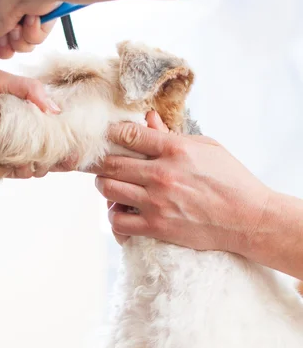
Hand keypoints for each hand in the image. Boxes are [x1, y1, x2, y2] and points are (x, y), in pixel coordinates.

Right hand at [0, 0, 58, 58]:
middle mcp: (5, 15)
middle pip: (4, 49)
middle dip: (3, 47)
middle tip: (3, 35)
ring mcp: (22, 18)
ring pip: (20, 47)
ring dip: (17, 40)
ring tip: (17, 25)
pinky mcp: (40, 21)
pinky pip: (35, 40)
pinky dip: (31, 32)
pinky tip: (30, 19)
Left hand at [0, 69, 59, 176]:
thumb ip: (28, 89)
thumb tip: (55, 110)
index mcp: (19, 109)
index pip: (49, 119)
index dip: (64, 126)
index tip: (75, 133)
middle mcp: (18, 131)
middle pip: (49, 144)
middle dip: (60, 151)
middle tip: (67, 154)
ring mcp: (11, 150)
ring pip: (38, 161)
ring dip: (43, 162)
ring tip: (38, 158)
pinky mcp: (1, 166)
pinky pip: (20, 172)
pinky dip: (24, 170)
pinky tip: (21, 165)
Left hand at [91, 112, 271, 257]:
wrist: (247, 219)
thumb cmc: (231, 180)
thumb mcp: (207, 148)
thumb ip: (173, 135)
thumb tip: (148, 120)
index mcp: (175, 149)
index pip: (129, 134)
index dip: (111, 134)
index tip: (107, 137)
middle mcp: (162, 174)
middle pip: (110, 163)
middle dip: (99, 162)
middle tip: (100, 164)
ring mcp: (157, 202)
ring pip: (108, 190)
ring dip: (105, 186)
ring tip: (111, 186)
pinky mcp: (157, 227)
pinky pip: (118, 222)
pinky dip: (114, 217)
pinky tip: (121, 212)